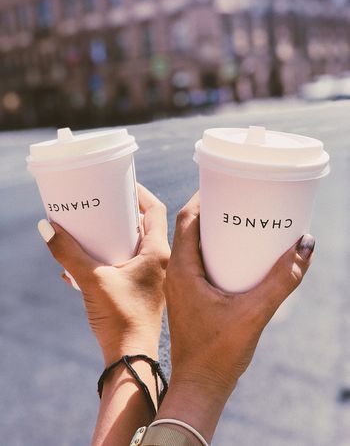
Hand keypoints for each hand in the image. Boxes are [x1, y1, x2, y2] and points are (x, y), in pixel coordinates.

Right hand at [39, 184, 169, 364]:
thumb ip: (68, 254)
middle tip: (101, 205)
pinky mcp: (142, 290)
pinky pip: (126, 265)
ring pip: (133, 246)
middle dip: (120, 214)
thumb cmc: (120, 319)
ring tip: (89, 232)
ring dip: (112, 237)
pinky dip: (108, 260)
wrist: (130, 357)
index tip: (120, 184)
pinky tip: (81, 267)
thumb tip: (47, 228)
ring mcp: (152, 277)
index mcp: (158, 252)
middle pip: (143, 225)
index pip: (155, 209)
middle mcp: (160, 261)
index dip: (139, 192)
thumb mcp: (92, 280)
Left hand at [159, 192, 314, 440]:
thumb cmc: (218, 353)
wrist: (200, 385)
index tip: (224, 183)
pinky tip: (235, 255)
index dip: (203, 197)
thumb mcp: (255, 312)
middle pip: (189, 228)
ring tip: (239, 221)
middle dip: (212, 210)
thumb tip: (306, 246)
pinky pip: (198, 262)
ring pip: (193, 245)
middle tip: (238, 200)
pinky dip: (214, 250)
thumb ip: (282, 280)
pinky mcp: (189, 296)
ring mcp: (181, 285)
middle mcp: (177, 272)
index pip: (186, 219)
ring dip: (212, 230)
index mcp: (182, 269)